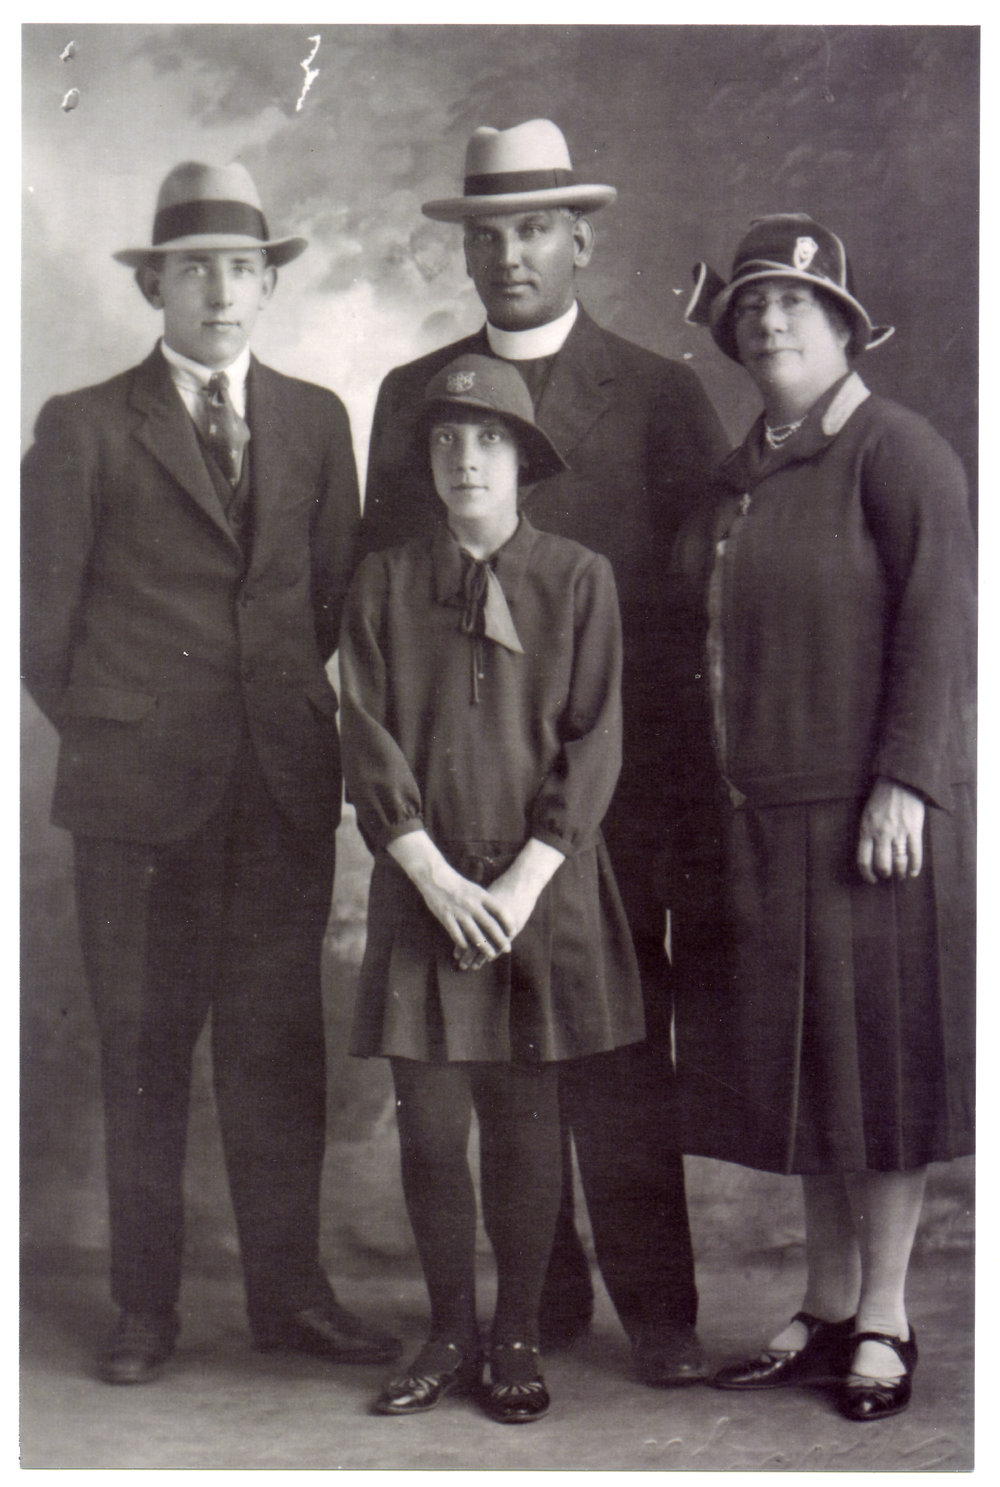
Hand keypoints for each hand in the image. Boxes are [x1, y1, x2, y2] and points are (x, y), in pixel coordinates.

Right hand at [387, 831, 512, 966]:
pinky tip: (468, 951)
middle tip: (507, 949)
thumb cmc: (458, 884)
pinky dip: (463, 944)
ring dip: (485, 947)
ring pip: (475, 934)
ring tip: (491, 956)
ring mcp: (458, 912)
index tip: (514, 931)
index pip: (500, 910)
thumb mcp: (475, 889)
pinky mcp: (446, 917)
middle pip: (490, 925)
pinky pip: (457, 934)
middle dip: (500, 939)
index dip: (508, 922)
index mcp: (481, 895)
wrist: (435, 876)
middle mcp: (472, 904)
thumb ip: (486, 902)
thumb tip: (500, 915)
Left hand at [452, 838, 565, 971]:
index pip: (465, 932)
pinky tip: (489, 959)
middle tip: (462, 965)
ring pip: (486, 946)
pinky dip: (494, 952)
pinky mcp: (512, 927)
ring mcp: (499, 924)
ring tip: (474, 967)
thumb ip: (473, 910)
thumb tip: (461, 917)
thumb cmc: (501, 888)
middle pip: (474, 942)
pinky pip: (499, 943)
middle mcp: (485, 919)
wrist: (521, 882)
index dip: (461, 945)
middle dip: (468, 955)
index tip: (456, 954)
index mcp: (476, 912)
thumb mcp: (483, 897)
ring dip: (480, 958)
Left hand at [856, 778, 925, 883]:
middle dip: (885, 875)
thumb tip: (869, 854)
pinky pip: (915, 853)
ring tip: (901, 876)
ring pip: (899, 862)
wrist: (899, 782)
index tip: (871, 880)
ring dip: (900, 873)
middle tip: (888, 876)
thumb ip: (867, 833)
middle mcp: (881, 834)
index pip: (863, 860)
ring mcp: (898, 832)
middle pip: (882, 865)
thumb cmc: (881, 798)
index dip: (867, 874)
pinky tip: (914, 872)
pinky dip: (915, 866)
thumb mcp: (867, 816)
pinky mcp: (914, 829)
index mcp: (866, 830)